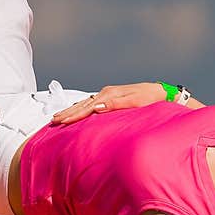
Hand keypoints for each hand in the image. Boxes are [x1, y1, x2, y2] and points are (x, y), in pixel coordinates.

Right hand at [51, 82, 166, 124]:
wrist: (161, 92)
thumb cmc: (151, 99)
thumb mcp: (136, 101)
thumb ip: (116, 104)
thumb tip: (96, 107)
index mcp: (110, 94)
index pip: (87, 107)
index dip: (73, 115)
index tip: (61, 122)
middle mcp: (106, 93)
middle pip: (82, 104)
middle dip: (67, 113)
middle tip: (52, 121)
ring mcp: (107, 94)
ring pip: (84, 103)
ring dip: (71, 110)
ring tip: (58, 117)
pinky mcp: (110, 97)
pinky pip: (90, 104)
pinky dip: (80, 108)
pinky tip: (74, 111)